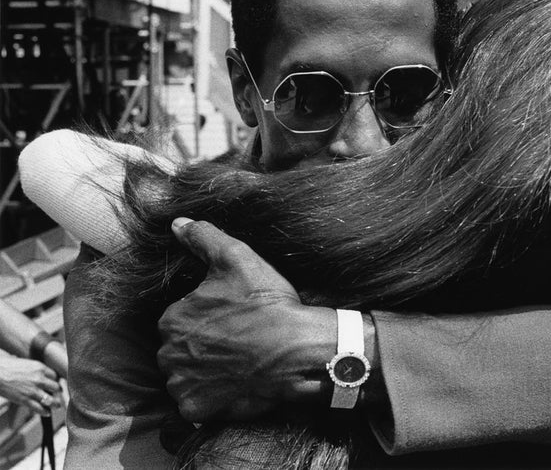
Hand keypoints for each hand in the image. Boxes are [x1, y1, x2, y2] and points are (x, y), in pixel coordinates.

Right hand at [0, 353, 62, 415]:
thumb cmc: (9, 367)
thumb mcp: (27, 364)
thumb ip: (36, 370)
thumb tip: (40, 373)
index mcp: (40, 368)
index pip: (55, 376)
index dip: (56, 381)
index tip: (56, 385)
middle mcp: (40, 379)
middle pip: (56, 387)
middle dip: (58, 392)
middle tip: (59, 395)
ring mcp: (33, 390)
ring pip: (50, 399)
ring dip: (55, 404)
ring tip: (57, 406)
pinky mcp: (25, 399)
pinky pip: (39, 408)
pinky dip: (44, 412)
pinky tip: (47, 413)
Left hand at [157, 218, 336, 422]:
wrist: (298, 350)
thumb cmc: (267, 304)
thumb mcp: (237, 259)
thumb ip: (202, 238)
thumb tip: (176, 224)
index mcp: (171, 319)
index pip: (178, 319)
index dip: (205, 317)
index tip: (230, 318)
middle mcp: (168, 354)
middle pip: (179, 349)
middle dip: (201, 346)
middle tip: (235, 340)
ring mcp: (183, 385)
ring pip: (186, 376)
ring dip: (204, 372)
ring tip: (236, 361)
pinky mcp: (199, 410)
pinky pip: (197, 403)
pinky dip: (211, 397)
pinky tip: (234, 382)